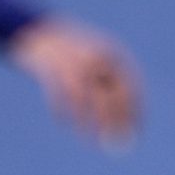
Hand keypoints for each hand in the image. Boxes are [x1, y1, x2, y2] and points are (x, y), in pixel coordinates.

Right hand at [11, 19, 139, 147]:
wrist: (38, 30)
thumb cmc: (74, 54)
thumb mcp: (98, 64)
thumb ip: (111, 90)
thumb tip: (124, 126)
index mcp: (114, 53)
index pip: (131, 88)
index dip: (135, 113)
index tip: (136, 134)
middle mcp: (96, 56)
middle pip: (109, 95)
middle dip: (112, 123)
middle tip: (112, 144)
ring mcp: (73, 59)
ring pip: (83, 100)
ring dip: (86, 124)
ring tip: (87, 141)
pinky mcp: (50, 66)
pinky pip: (59, 97)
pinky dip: (62, 113)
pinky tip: (64, 124)